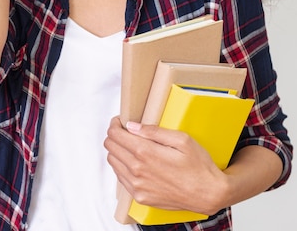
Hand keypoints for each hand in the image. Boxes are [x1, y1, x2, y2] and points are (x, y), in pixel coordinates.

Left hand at [104, 117, 228, 215]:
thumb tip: (132, 126)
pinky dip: (123, 167)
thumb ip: (154, 131)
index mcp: (145, 153)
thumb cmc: (199, 167)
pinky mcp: (139, 196)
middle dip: (115, 136)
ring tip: (131, 147)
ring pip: (113, 162)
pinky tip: (135, 163)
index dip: (115, 125)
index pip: (114, 135)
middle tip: (125, 132)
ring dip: (118, 151)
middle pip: (110, 147)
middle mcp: (137, 170)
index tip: (120, 122)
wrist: (208, 194)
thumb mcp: (182, 140)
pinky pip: (120, 178)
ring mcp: (137, 185)